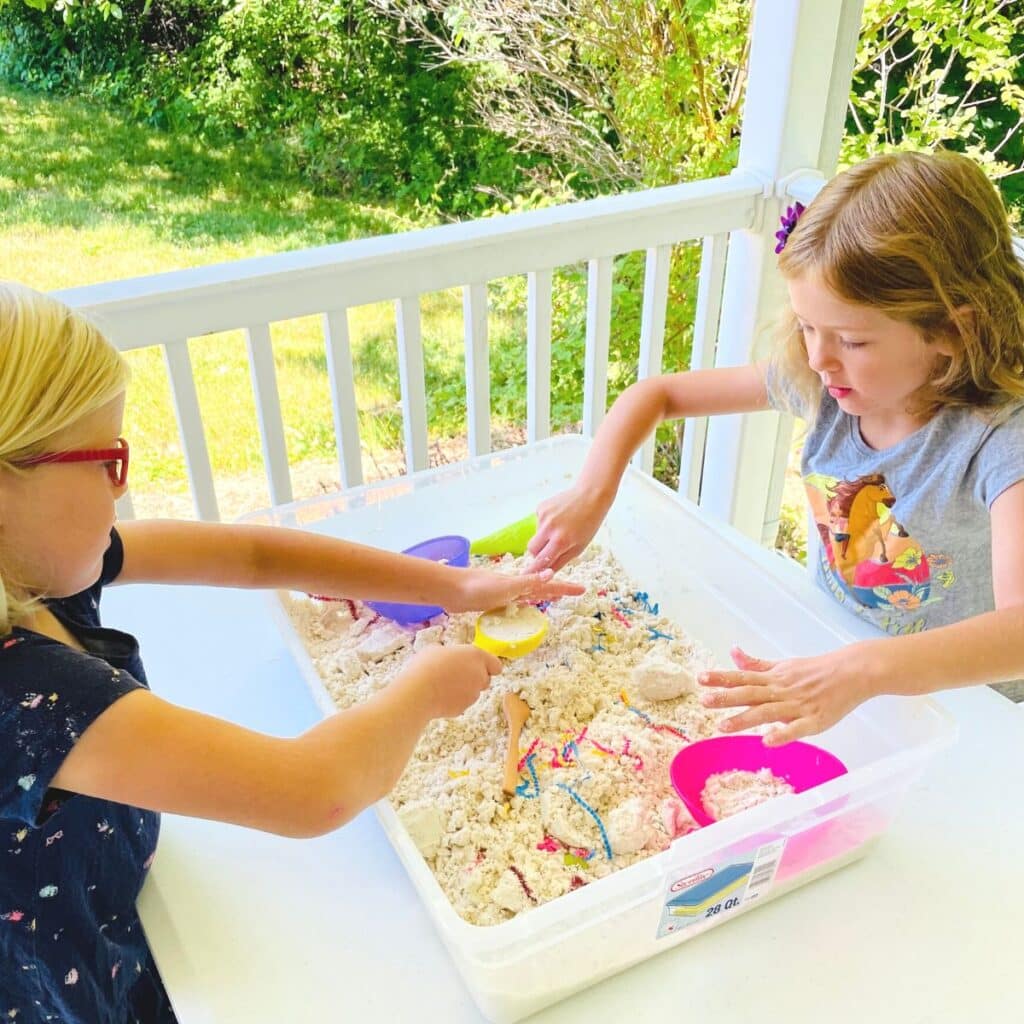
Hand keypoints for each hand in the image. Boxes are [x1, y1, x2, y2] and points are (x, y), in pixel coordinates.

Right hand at [399, 644, 502, 717]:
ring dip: (463, 690)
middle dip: (475, 679)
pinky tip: (439, 697)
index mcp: (476, 656)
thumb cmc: (426, 665)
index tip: (477, 667)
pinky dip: (454, 702)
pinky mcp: (463, 708)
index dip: (488, 667)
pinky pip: (461, 704)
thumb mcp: (436, 650)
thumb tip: (449, 658)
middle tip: (456, 676)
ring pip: (473, 693)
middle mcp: (480, 675)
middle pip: (486, 680)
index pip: (496, 665)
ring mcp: (473, 694)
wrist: (418, 692)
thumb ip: (451, 654)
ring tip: (443, 686)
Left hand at [447, 565, 584, 612]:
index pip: (548, 585)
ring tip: (555, 598)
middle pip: (541, 588)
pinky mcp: (492, 602)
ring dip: (542, 596)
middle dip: (557, 590)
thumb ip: (528, 582)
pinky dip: (524, 604)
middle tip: (573, 592)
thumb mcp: (506, 586)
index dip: (564, 588)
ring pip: (528, 596)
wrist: (450, 590)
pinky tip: (522, 608)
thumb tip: (551, 572)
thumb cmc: (477, 587)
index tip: (582, 589)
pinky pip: (515, 604)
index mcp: (520, 583)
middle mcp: (514, 587)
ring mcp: (503, 594)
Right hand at [527, 485, 611, 571]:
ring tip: (562, 528)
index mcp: (561, 541)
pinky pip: (538, 522)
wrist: (591, 496)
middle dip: (538, 552)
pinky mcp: (541, 507)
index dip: (532, 570)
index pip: (540, 561)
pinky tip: (559, 518)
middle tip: (552, 548)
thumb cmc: (588, 524)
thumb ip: (560, 561)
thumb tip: (546, 573)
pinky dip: (546, 524)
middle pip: (531, 549)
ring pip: (536, 535)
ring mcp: (543, 516)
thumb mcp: (579, 547)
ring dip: (545, 536)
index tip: (525, 576)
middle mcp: (549, 528)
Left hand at [697, 643, 881, 744]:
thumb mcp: (783, 665)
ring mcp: (798, 706)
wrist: (853, 672)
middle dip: (726, 697)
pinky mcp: (815, 721)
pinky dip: (782, 734)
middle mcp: (782, 690)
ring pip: (767, 712)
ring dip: (744, 719)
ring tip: (722, 726)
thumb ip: (757, 664)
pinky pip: (797, 729)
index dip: (721, 678)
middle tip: (703, 701)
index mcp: (774, 677)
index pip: (743, 676)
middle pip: (750, 693)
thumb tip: (733, 651)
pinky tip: (766, 741)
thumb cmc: (816, 671)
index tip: (700, 679)